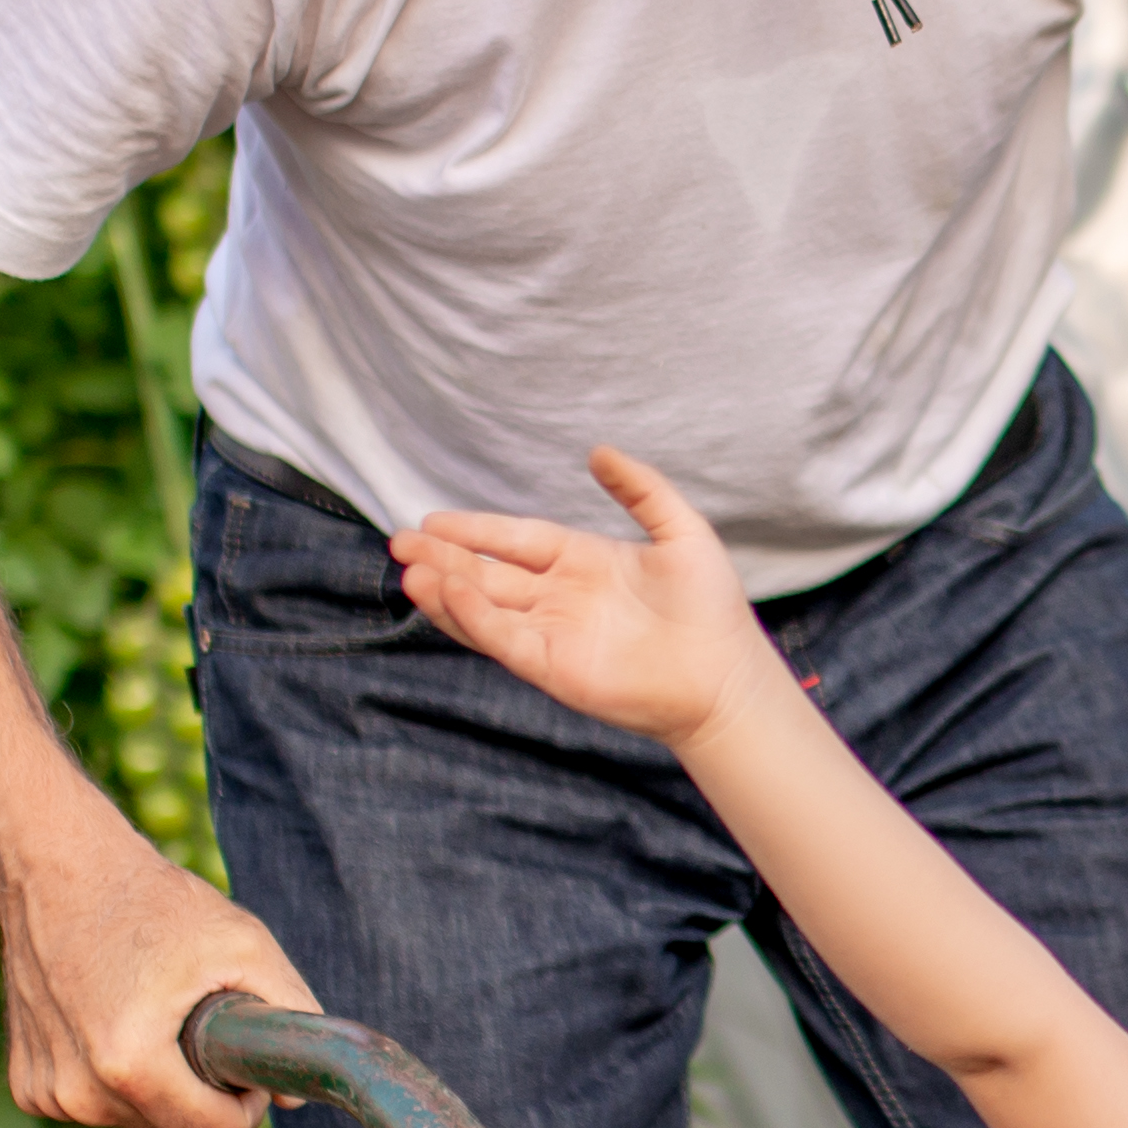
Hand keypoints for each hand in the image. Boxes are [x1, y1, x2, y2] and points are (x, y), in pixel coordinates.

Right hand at [1, 823, 311, 1127]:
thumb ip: (290, 1013)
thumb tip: (298, 1098)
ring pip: (137, 1122)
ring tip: (148, 1013)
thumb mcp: (244, 944)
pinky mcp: (26, 1086)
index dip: (246, 1107)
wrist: (53, 871)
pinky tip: (106, 1020)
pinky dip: (113, 1077)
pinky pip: (97, 1105)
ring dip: (157, 1085)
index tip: (243, 1067)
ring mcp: (47, 1093)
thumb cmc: (152, 903)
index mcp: (131, 1066)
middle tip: (193, 1024)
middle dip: (200, 1093)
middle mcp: (80, 1093)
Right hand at [397, 451, 772, 745]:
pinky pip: (504, 639)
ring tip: (409, 570)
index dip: (476, 531)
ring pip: (486, 608)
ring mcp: (554, 635)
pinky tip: (446, 594)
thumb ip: (641, 488)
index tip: (433, 521)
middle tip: (400, 543)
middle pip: (489, 574)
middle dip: (445, 558)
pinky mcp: (554, 668)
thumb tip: (598, 452)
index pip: (516, 540)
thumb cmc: (712, 607)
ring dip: (446, 590)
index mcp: (583, 563)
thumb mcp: (681, 530)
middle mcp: (560, 599)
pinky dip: (473, 618)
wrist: (727, 675)